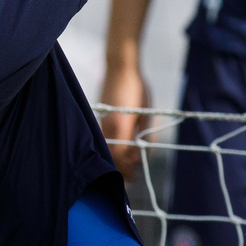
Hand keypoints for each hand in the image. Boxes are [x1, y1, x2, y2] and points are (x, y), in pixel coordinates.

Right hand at [99, 65, 150, 181]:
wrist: (121, 68)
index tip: (135, 174)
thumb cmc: (137, 88)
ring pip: (107, 147)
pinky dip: (111, 147)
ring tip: (127, 166)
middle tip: (132, 176)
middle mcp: (108, 126)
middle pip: (112, 154)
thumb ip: (140, 134)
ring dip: (116, 158)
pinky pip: (103, 138)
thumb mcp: (144, 113)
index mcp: (120, 125)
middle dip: (122, 167)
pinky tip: (119, 150)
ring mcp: (101, 121)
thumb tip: (136, 153)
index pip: (121, 155)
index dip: (127, 167)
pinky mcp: (100, 116)